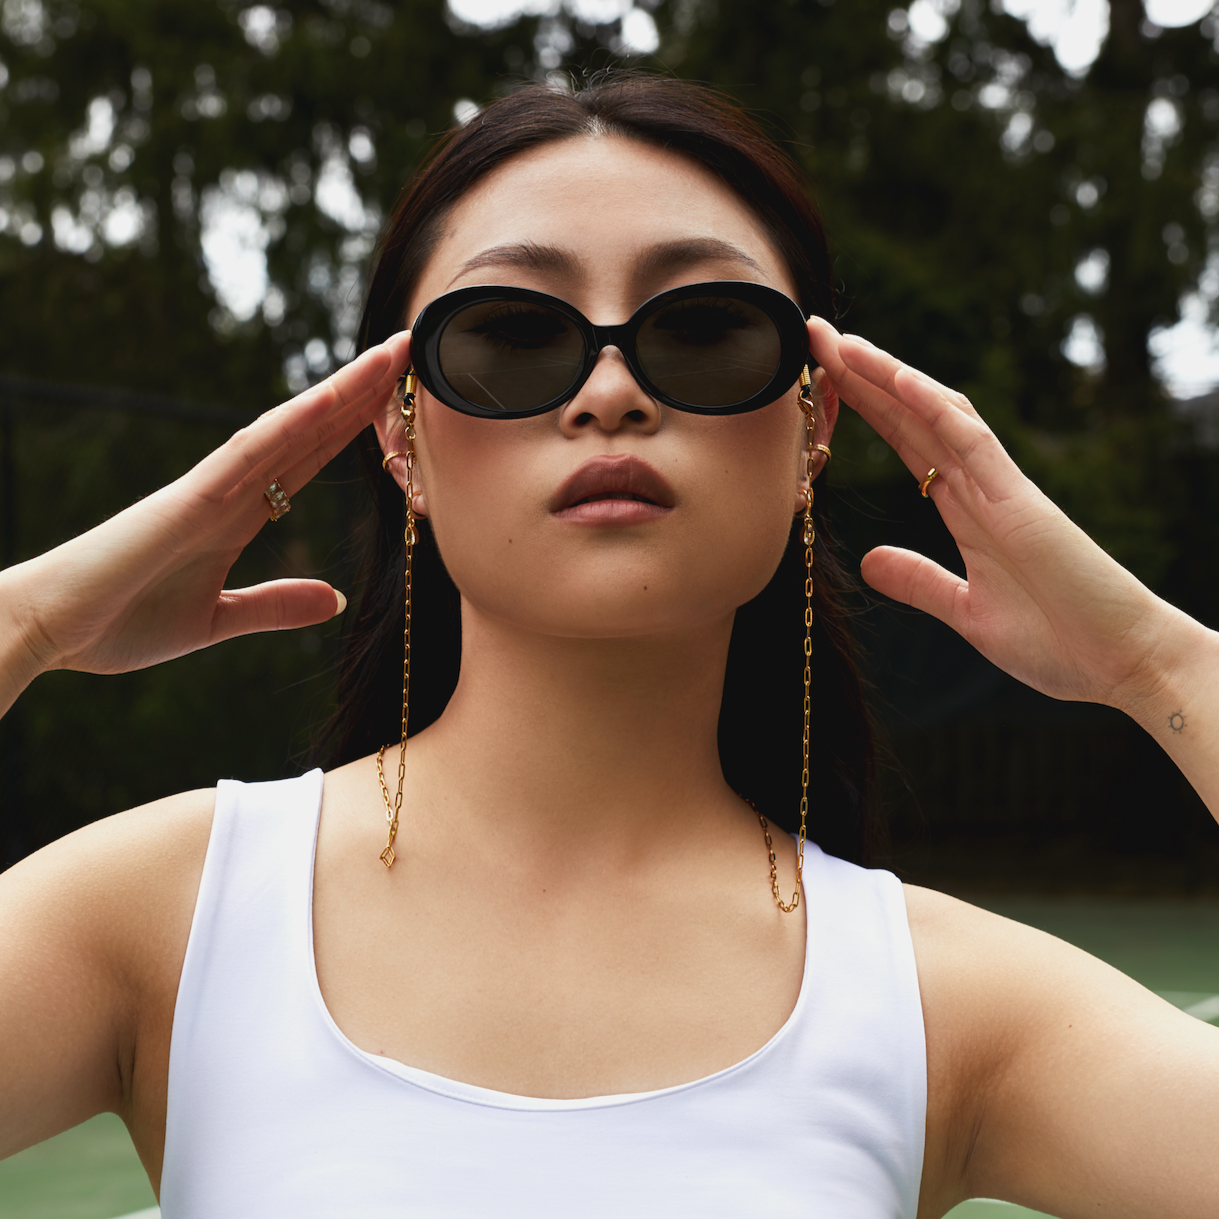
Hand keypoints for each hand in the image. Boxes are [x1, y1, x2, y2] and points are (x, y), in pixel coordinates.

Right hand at [1, 333, 410, 703]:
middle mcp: (230, 489)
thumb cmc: (117, 622)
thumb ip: (274, 605)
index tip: (399, 402)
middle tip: (411, 351)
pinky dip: (293, 424)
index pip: (309, 459)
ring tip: (391, 354)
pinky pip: (250, 453)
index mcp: (237, 514)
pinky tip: (332, 397)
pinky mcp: (187, 499)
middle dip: (362, 393)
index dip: (353, 428)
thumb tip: (334, 599)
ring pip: (289, 427)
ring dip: (341, 390)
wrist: (47, 631)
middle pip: (309, 431)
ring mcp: (210, 488)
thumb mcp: (218, 621)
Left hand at [807, 318, 1176, 710]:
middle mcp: (981, 487)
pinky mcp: (1019, 501)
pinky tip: (895, 377)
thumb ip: (921, 582)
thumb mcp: (966, 612)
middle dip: (863, 377)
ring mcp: (1000, 488)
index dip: (866, 408)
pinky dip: (933, 405)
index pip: (907, 443)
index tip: (823, 380)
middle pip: (912, 417)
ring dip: (888, 376)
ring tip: (842, 343)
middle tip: (815, 336)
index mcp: (968, 510)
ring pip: (936, 414)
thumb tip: (870, 562)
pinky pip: (971, 440)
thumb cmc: (1058, 639)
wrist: (1120, 661)